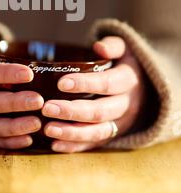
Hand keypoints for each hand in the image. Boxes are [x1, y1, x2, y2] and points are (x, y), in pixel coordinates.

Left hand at [42, 36, 145, 152]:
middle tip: (47, 108)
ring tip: (48, 128)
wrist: (146, 86)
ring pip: (97, 132)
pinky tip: (54, 145)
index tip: (61, 83)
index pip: (107, 84)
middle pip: (100, 111)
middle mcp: (127, 105)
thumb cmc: (124, 63)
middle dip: (72, 111)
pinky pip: (94, 144)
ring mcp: (120, 123)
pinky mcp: (113, 135)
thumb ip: (113, 45)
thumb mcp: (125, 49)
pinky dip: (75, 147)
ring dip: (72, 133)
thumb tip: (100, 47)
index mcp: (128, 81)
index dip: (85, 84)